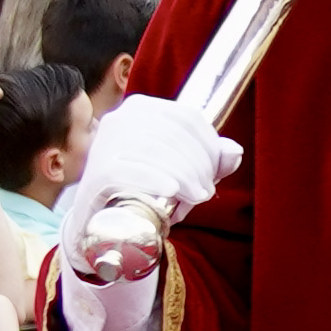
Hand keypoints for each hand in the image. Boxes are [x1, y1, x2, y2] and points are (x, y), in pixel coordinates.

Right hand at [67, 102, 241, 283]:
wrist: (100, 222)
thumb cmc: (145, 191)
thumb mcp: (182, 172)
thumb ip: (211, 160)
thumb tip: (234, 152)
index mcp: (143, 108)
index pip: (188, 118)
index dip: (210, 145)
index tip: (215, 173)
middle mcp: (122, 119)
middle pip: (174, 136)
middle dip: (199, 165)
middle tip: (205, 192)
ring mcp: (106, 144)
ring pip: (156, 152)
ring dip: (184, 177)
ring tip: (195, 198)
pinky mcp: (97, 171)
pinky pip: (128, 171)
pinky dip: (154, 180)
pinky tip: (171, 191)